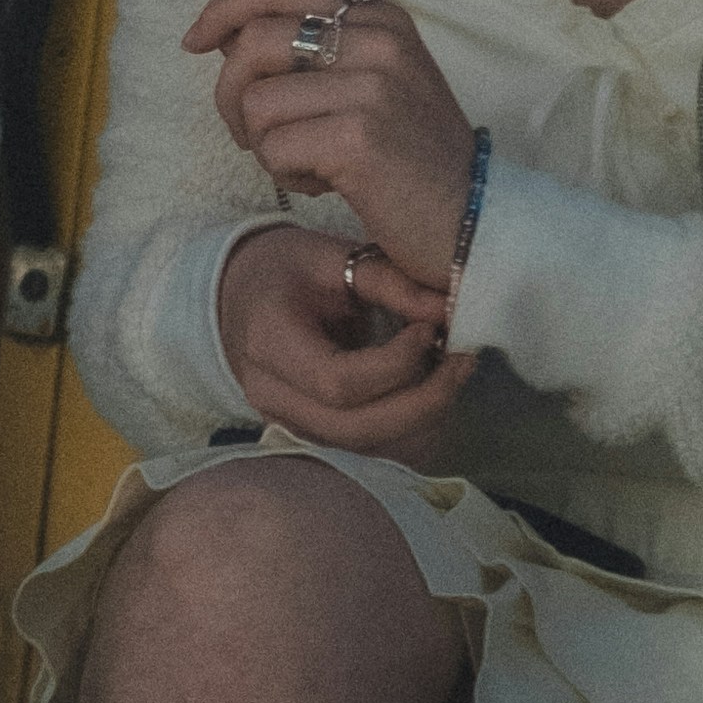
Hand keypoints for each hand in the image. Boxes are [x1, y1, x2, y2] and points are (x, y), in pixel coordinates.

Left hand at [189, 0, 481, 294]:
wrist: (473, 219)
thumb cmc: (412, 158)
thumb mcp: (377, 83)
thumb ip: (317, 50)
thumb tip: (230, 38)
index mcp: (382, 18)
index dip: (227, 7)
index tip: (198, 40)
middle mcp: (379, 39)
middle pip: (254, 42)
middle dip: (230, 94)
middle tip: (251, 134)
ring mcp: (372, 85)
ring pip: (256, 101)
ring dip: (265, 143)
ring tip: (308, 163)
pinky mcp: (358, 136)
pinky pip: (273, 147)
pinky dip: (286, 173)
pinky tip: (326, 184)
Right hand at [216, 223, 471, 463]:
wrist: (238, 295)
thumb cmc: (283, 268)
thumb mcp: (328, 254)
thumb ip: (386, 280)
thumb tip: (448, 307)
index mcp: (268, 343)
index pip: (339, 382)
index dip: (398, 364)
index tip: (432, 329)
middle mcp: (272, 396)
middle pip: (356, 429)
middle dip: (423, 402)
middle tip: (463, 360)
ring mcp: (289, 423)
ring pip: (367, 448)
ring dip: (422, 419)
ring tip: (455, 372)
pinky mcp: (312, 434)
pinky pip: (368, 448)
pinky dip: (409, 428)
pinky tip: (432, 390)